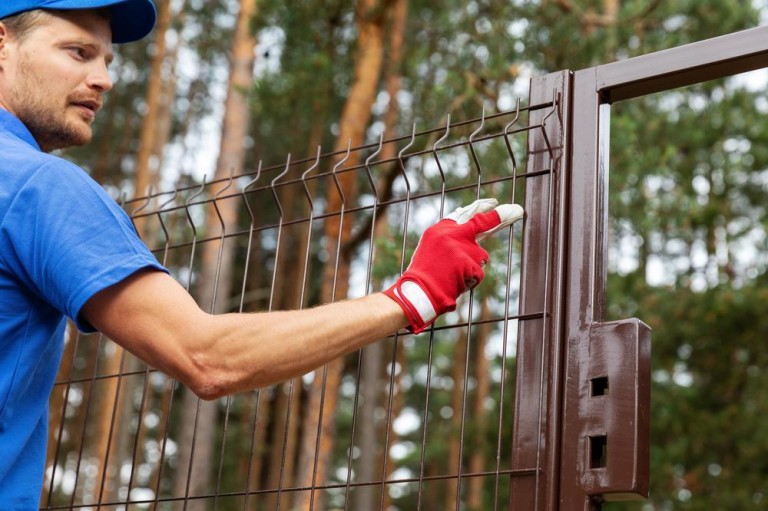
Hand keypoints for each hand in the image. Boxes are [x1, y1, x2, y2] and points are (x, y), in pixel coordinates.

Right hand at [383, 198, 523, 332]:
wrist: (419, 292)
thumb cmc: (424, 274)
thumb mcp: (431, 247)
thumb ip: (450, 236)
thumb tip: (474, 229)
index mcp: (441, 228)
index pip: (465, 213)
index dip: (481, 207)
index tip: (493, 203)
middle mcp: (453, 233)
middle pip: (483, 223)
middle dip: (503, 216)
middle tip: (519, 210)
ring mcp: (463, 248)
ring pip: (481, 257)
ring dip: (473, 267)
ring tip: (453, 275)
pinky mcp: (470, 263)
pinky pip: (479, 273)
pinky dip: (470, 281)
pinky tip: (456, 283)